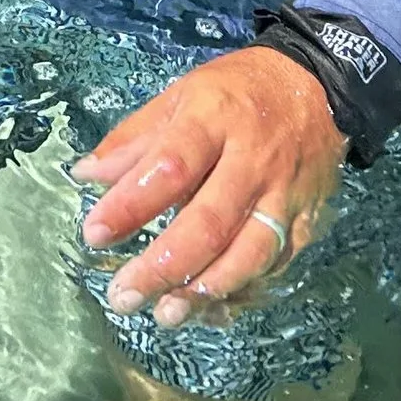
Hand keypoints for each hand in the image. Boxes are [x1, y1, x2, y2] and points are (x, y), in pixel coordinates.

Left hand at [72, 46, 344, 328]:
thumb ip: (134, 139)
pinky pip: (276, 266)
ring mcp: (285, 194)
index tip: (93, 233)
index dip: (131, 203)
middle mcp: (253, 159)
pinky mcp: (307, 221)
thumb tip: (83, 175)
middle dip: (164, 265)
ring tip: (166, 314)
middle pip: (210, 221)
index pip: (171, 165)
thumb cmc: (235, 92)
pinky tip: (211, 310)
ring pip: (249, 253)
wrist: (317, 86)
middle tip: (123, 296)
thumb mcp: (181, 95)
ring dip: (205, 291)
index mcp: (214, 117)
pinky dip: (243, 293)